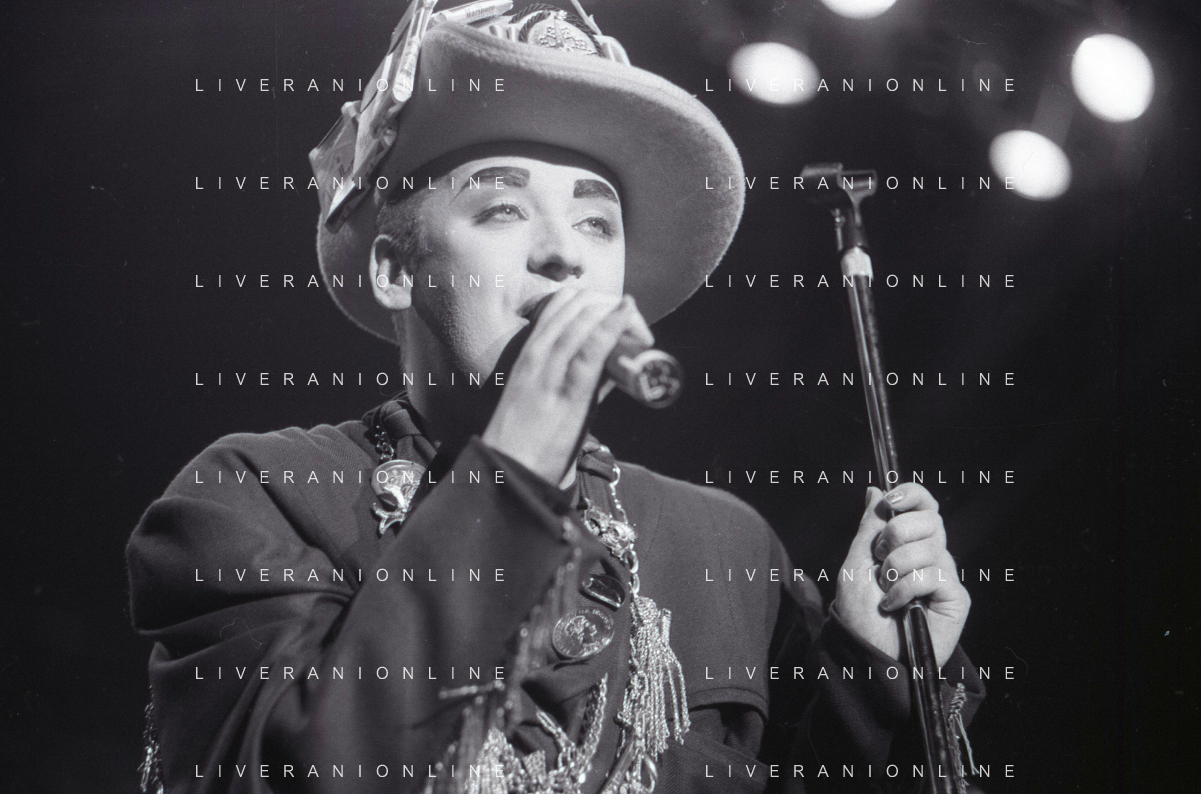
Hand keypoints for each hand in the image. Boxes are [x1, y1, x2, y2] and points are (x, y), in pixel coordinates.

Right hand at [481, 288, 652, 484]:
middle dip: (612, 305)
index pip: (562, 303)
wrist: (511, 470)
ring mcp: (550, 368)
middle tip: (636, 332)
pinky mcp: (568, 389)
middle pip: (578, 303)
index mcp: (530, 351)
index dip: (595, 301)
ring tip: (640, 334)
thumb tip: (616, 365)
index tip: (619, 320)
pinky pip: (592, 347)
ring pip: (585, 318)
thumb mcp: (549, 395)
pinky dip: (613, 325)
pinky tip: (627, 315)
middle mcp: (538, 352)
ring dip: (620, 316)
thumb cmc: (531, 438)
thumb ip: (581, 377)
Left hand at [832, 484, 970, 666]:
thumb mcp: (855, 563)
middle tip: (879, 559)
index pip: (923, 504)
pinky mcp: (954, 598)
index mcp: (907, 541)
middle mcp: (930, 555)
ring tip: (884, 589)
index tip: (892, 501)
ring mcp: (944, 576)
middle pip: (930, 519)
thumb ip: (870, 527)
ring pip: (930, 547)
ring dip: (896, 567)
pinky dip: (906, 588)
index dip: (912, 494)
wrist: (866, 653)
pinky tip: (894, 605)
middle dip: (896, 534)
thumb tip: (876, 489)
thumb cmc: (859, 613)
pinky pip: (934, 575)